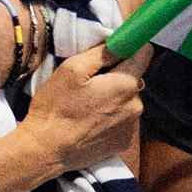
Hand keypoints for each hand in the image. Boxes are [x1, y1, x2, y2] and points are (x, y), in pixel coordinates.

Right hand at [14, 44, 150, 176]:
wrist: (47, 150)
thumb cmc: (56, 106)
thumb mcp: (72, 69)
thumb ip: (101, 53)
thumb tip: (122, 41)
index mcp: (126, 85)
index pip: (144, 54)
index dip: (129, 47)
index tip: (113, 49)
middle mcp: (136, 106)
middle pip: (133, 78)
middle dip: (115, 75)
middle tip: (89, 81)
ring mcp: (131, 128)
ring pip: (127, 100)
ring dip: (112, 97)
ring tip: (86, 104)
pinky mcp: (123, 143)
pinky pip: (122, 120)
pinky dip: (110, 116)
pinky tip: (90, 121)